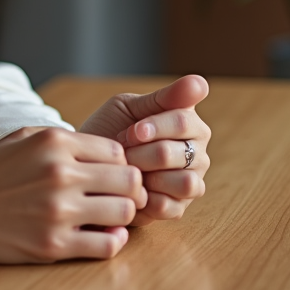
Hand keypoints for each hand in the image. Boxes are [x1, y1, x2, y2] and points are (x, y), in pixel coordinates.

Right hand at [0, 127, 146, 262]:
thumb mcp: (21, 138)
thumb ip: (63, 138)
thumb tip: (102, 151)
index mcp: (54, 143)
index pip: (117, 151)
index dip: (119, 165)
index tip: (110, 176)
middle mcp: (61, 173)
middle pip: (128, 180)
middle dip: (128, 189)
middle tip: (118, 198)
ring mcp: (58, 211)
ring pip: (124, 212)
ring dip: (122, 216)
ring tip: (107, 217)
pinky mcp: (53, 244)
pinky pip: (107, 245)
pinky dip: (112, 242)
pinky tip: (100, 236)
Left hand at [76, 75, 211, 225]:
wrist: (88, 160)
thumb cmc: (111, 128)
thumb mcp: (129, 107)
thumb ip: (165, 97)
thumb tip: (200, 82)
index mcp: (189, 123)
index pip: (182, 122)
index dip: (153, 127)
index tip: (130, 132)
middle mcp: (197, 153)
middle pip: (177, 154)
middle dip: (141, 153)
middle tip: (122, 153)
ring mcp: (190, 181)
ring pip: (185, 183)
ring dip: (148, 176)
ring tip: (129, 171)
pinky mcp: (179, 207)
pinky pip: (171, 207)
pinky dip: (147, 199)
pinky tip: (133, 189)